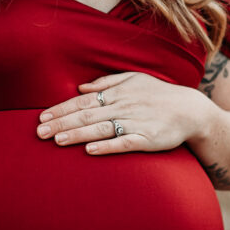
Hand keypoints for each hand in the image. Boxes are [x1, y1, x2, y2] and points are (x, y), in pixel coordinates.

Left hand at [37, 71, 214, 154]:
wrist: (190, 110)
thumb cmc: (158, 95)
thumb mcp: (133, 79)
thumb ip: (106, 83)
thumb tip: (80, 86)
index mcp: (117, 92)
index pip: (83, 100)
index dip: (61, 109)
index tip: (41, 117)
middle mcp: (123, 106)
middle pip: (86, 114)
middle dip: (61, 123)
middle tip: (39, 132)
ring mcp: (135, 123)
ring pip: (100, 128)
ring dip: (78, 134)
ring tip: (57, 140)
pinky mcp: (147, 139)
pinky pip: (124, 143)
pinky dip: (107, 146)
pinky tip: (90, 150)